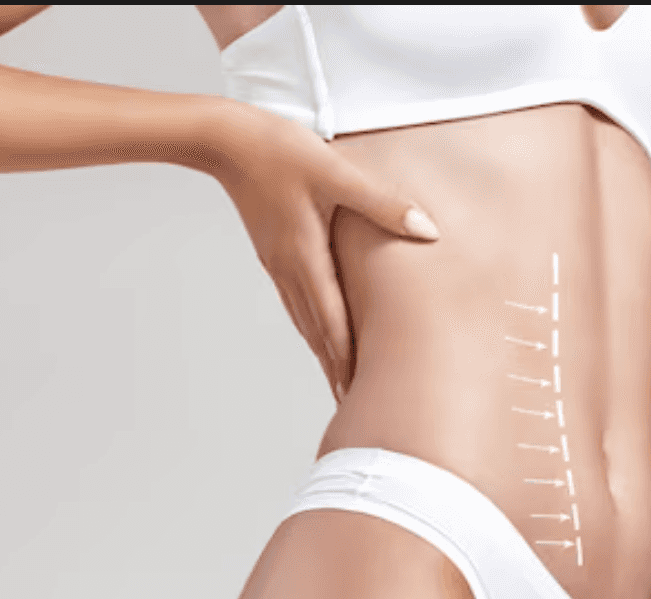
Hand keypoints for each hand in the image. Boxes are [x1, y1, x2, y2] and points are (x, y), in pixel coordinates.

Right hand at [209, 102, 439, 401]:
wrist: (222, 138)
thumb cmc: (278, 151)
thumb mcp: (337, 171)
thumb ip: (384, 202)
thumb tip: (428, 231)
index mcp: (308, 261)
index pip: (335, 327)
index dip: (350, 364)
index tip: (359, 397)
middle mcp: (292, 272)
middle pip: (319, 336)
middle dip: (337, 372)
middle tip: (353, 407)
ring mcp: (279, 266)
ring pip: (306, 323)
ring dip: (324, 355)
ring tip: (340, 382)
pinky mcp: (274, 254)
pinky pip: (296, 304)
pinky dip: (312, 329)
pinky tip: (318, 334)